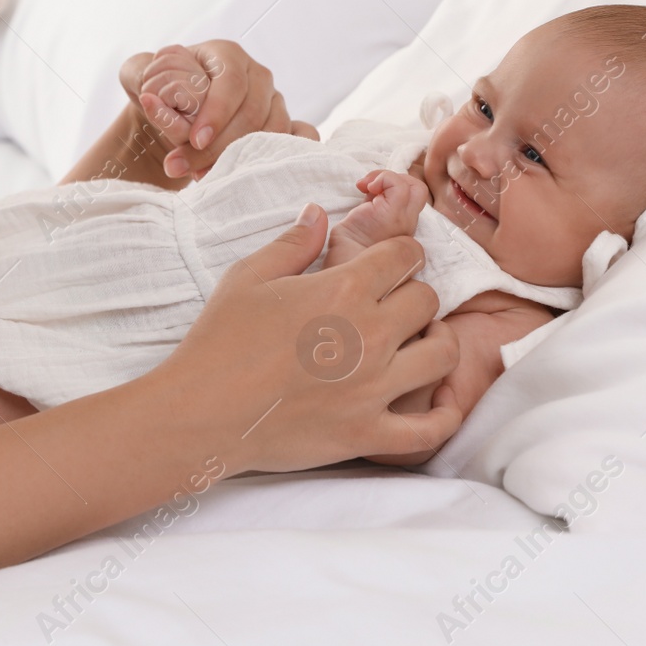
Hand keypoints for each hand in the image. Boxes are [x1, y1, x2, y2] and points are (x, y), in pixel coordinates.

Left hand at [119, 41, 317, 180]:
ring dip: (241, 158)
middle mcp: (256, 75)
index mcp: (227, 55)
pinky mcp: (285, 124)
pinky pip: (303, 135)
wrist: (175, 110)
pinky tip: (256, 171)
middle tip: (184, 168)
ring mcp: (274, 100)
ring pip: (273, 129)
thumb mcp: (139, 74)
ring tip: (203, 176)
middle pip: (253, 111)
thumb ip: (137, 74)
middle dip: (219, 145)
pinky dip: (288, 153)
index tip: (194, 140)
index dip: (217, 112)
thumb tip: (151, 94)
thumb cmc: (161, 89)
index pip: (232, 81)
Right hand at [150, 203, 462, 473]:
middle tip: (395, 304)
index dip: (401, 254)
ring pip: (443, 354)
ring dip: (436, 343)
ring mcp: (374, 387)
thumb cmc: (218, 341)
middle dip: (414, 295)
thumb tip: (318, 212)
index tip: (391, 263)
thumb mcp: (248, 276)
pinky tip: (439, 403)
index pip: (405, 255)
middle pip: (428, 300)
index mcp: (343, 289)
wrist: (200, 412)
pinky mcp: (368, 432)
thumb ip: (293, 242)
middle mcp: (369, 334)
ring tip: (418, 344)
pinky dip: (444, 417)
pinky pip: (430, 429)